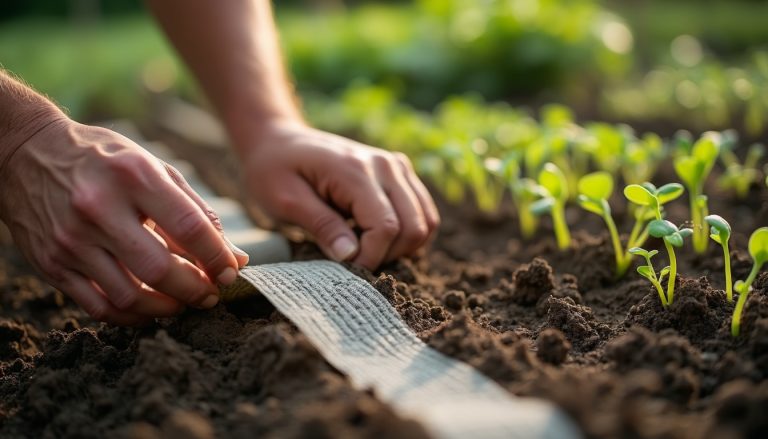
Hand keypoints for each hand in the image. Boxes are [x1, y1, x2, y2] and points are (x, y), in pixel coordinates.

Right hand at [0, 119, 247, 324]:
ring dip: (167, 308)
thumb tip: (235, 257)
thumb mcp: (154, 167)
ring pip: (129, 296)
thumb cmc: (105, 160)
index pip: (188, 227)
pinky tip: (151, 309)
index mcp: (133, 175)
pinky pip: (99, 307)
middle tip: (211, 294)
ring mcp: (71, 239)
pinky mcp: (51, 263)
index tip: (231, 271)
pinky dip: (132, 317)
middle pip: (159, 268)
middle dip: (196, 289)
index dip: (217, 257)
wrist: (26, 152)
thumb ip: (197, 211)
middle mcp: (98, 207)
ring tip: (185, 303)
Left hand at [241, 120, 439, 269]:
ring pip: (425, 223)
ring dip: (401, 247)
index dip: (370, 257)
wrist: (278, 140)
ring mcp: (397, 166)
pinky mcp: (401, 172)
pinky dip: (406, 233)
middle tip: (354, 261)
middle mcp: (386, 165)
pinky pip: (423, 212)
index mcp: (356, 170)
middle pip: (414, 227)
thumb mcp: (285, 201)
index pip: (386, 227)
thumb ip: (322, 227)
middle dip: (388, 255)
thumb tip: (351, 257)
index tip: (345, 268)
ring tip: (365, 248)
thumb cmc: (274, 171)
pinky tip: (373, 234)